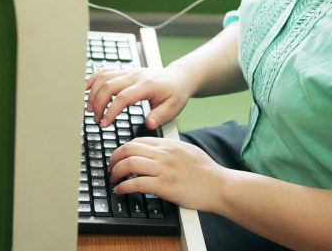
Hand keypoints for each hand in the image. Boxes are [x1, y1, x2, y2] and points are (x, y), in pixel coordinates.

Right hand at [85, 66, 192, 129]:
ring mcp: (129, 71)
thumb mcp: (173, 108)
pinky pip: (106, 71)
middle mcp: (136, 76)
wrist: (179, 78)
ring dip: (93, 93)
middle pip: (109, 86)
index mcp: (147, 85)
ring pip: (104, 77)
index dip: (110, 111)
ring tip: (91, 109)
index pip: (123, 97)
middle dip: (98, 104)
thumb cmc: (175, 93)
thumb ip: (159, 116)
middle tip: (96, 119)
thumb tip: (149, 124)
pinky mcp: (125, 71)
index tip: (104, 124)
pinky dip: (94, 78)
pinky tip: (86, 88)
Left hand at [108, 137, 227, 211]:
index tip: (120, 157)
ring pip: (129, 163)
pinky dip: (123, 186)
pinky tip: (120, 190)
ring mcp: (164, 169)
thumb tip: (157, 152)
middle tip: (111, 167)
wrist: (220, 186)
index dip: (124, 148)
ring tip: (113, 179)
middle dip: (115, 157)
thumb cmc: (208, 172)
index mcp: (170, 144)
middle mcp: (164, 153)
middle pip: (129, 148)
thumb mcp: (188, 151)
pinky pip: (136, 183)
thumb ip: (171, 150)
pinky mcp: (164, 186)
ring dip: (116, 171)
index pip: (139, 140)